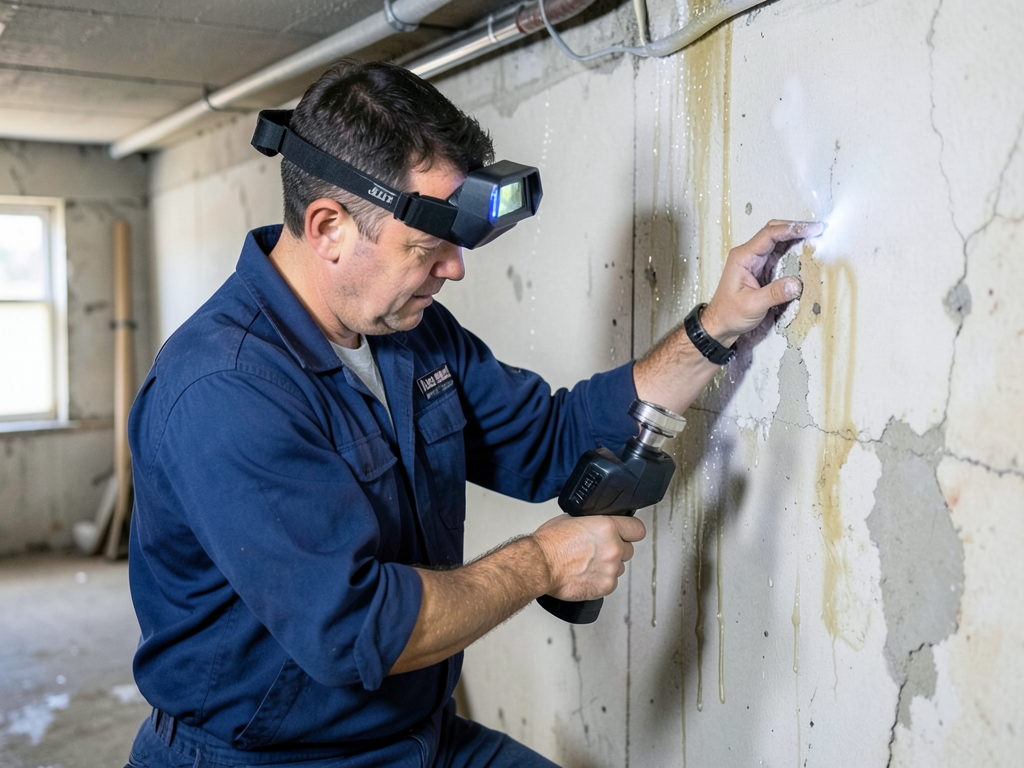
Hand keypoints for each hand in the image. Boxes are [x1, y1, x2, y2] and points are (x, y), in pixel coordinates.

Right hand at [531, 513, 646, 601]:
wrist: (539, 566)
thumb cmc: (549, 543)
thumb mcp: (571, 519)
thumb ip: (592, 522)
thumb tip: (596, 524)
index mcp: (607, 527)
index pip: (637, 529)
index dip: (630, 531)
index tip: (627, 534)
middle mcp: (613, 548)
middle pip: (629, 550)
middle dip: (617, 550)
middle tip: (599, 551)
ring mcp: (611, 569)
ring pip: (620, 567)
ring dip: (608, 566)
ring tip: (588, 565)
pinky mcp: (605, 586)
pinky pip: (611, 582)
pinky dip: (601, 580)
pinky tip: (586, 575)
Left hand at [700, 220, 824, 345]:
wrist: (720, 324)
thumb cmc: (728, 314)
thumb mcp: (752, 305)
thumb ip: (774, 294)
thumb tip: (795, 283)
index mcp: (742, 257)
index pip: (769, 234)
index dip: (792, 229)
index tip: (811, 229)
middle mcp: (748, 255)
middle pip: (774, 232)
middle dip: (796, 229)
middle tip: (817, 230)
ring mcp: (755, 262)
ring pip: (778, 242)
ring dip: (796, 239)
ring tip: (816, 239)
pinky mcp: (762, 270)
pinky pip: (779, 255)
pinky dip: (793, 252)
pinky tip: (805, 253)